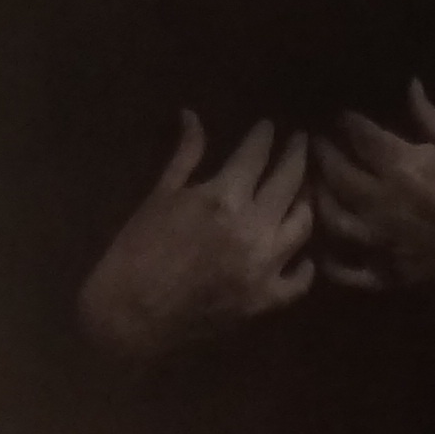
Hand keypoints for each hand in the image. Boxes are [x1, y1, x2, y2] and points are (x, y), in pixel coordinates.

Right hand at [76, 111, 311, 360]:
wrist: (129, 318)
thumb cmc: (136, 252)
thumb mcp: (159, 197)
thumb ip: (185, 155)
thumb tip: (192, 115)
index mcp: (223, 198)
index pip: (256, 154)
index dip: (264, 136)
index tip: (268, 126)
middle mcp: (253, 229)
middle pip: (290, 181)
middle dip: (297, 156)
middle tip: (301, 142)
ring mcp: (264, 267)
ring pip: (303, 225)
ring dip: (306, 201)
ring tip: (303, 190)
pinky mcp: (265, 301)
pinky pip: (300, 280)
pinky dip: (304, 264)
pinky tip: (302, 253)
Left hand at [314, 81, 434, 290]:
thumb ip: (428, 116)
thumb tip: (410, 84)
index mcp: (403, 166)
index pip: (360, 135)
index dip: (347, 121)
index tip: (341, 115)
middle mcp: (383, 202)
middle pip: (337, 174)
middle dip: (324, 154)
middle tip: (319, 144)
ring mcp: (383, 241)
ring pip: (333, 218)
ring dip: (319, 198)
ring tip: (316, 186)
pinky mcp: (391, 272)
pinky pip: (350, 271)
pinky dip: (331, 262)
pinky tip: (323, 249)